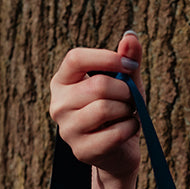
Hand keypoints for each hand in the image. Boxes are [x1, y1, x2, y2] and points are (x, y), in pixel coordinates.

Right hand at [49, 32, 144, 177]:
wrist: (118, 152)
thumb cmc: (119, 111)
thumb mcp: (125, 83)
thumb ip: (127, 60)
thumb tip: (131, 36)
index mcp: (62, 82)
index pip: (76, 58)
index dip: (106, 58)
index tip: (129, 66)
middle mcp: (58, 104)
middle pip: (98, 86)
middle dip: (124, 92)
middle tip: (130, 100)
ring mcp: (67, 130)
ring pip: (105, 109)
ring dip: (127, 111)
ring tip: (127, 114)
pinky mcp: (82, 151)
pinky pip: (114, 133)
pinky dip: (130, 128)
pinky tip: (128, 130)